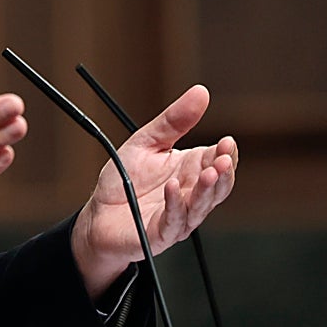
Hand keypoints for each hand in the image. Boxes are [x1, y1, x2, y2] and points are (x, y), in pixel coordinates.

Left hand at [70, 85, 236, 297]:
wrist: (98, 213)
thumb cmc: (125, 179)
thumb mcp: (147, 141)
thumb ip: (174, 121)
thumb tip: (200, 92)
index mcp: (190, 170)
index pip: (218, 161)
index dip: (226, 153)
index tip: (227, 141)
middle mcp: (189, 195)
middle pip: (217, 186)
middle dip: (224, 172)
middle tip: (225, 157)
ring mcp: (178, 216)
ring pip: (201, 206)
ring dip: (207, 190)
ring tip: (210, 172)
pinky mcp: (160, 233)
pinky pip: (174, 221)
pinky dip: (176, 204)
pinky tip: (174, 188)